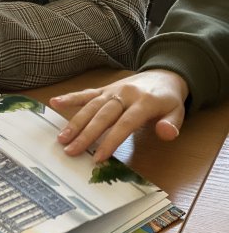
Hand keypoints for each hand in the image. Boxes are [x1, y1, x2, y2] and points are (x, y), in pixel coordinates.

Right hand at [49, 69, 189, 161]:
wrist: (164, 74)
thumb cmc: (167, 100)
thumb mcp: (178, 112)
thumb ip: (171, 124)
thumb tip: (165, 133)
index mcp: (144, 102)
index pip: (124, 123)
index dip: (111, 140)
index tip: (98, 158)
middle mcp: (125, 94)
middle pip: (103, 116)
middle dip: (86, 134)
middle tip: (70, 150)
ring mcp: (112, 90)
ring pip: (91, 106)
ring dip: (75, 122)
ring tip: (62, 138)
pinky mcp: (104, 89)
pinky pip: (86, 93)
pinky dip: (70, 98)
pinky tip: (55, 102)